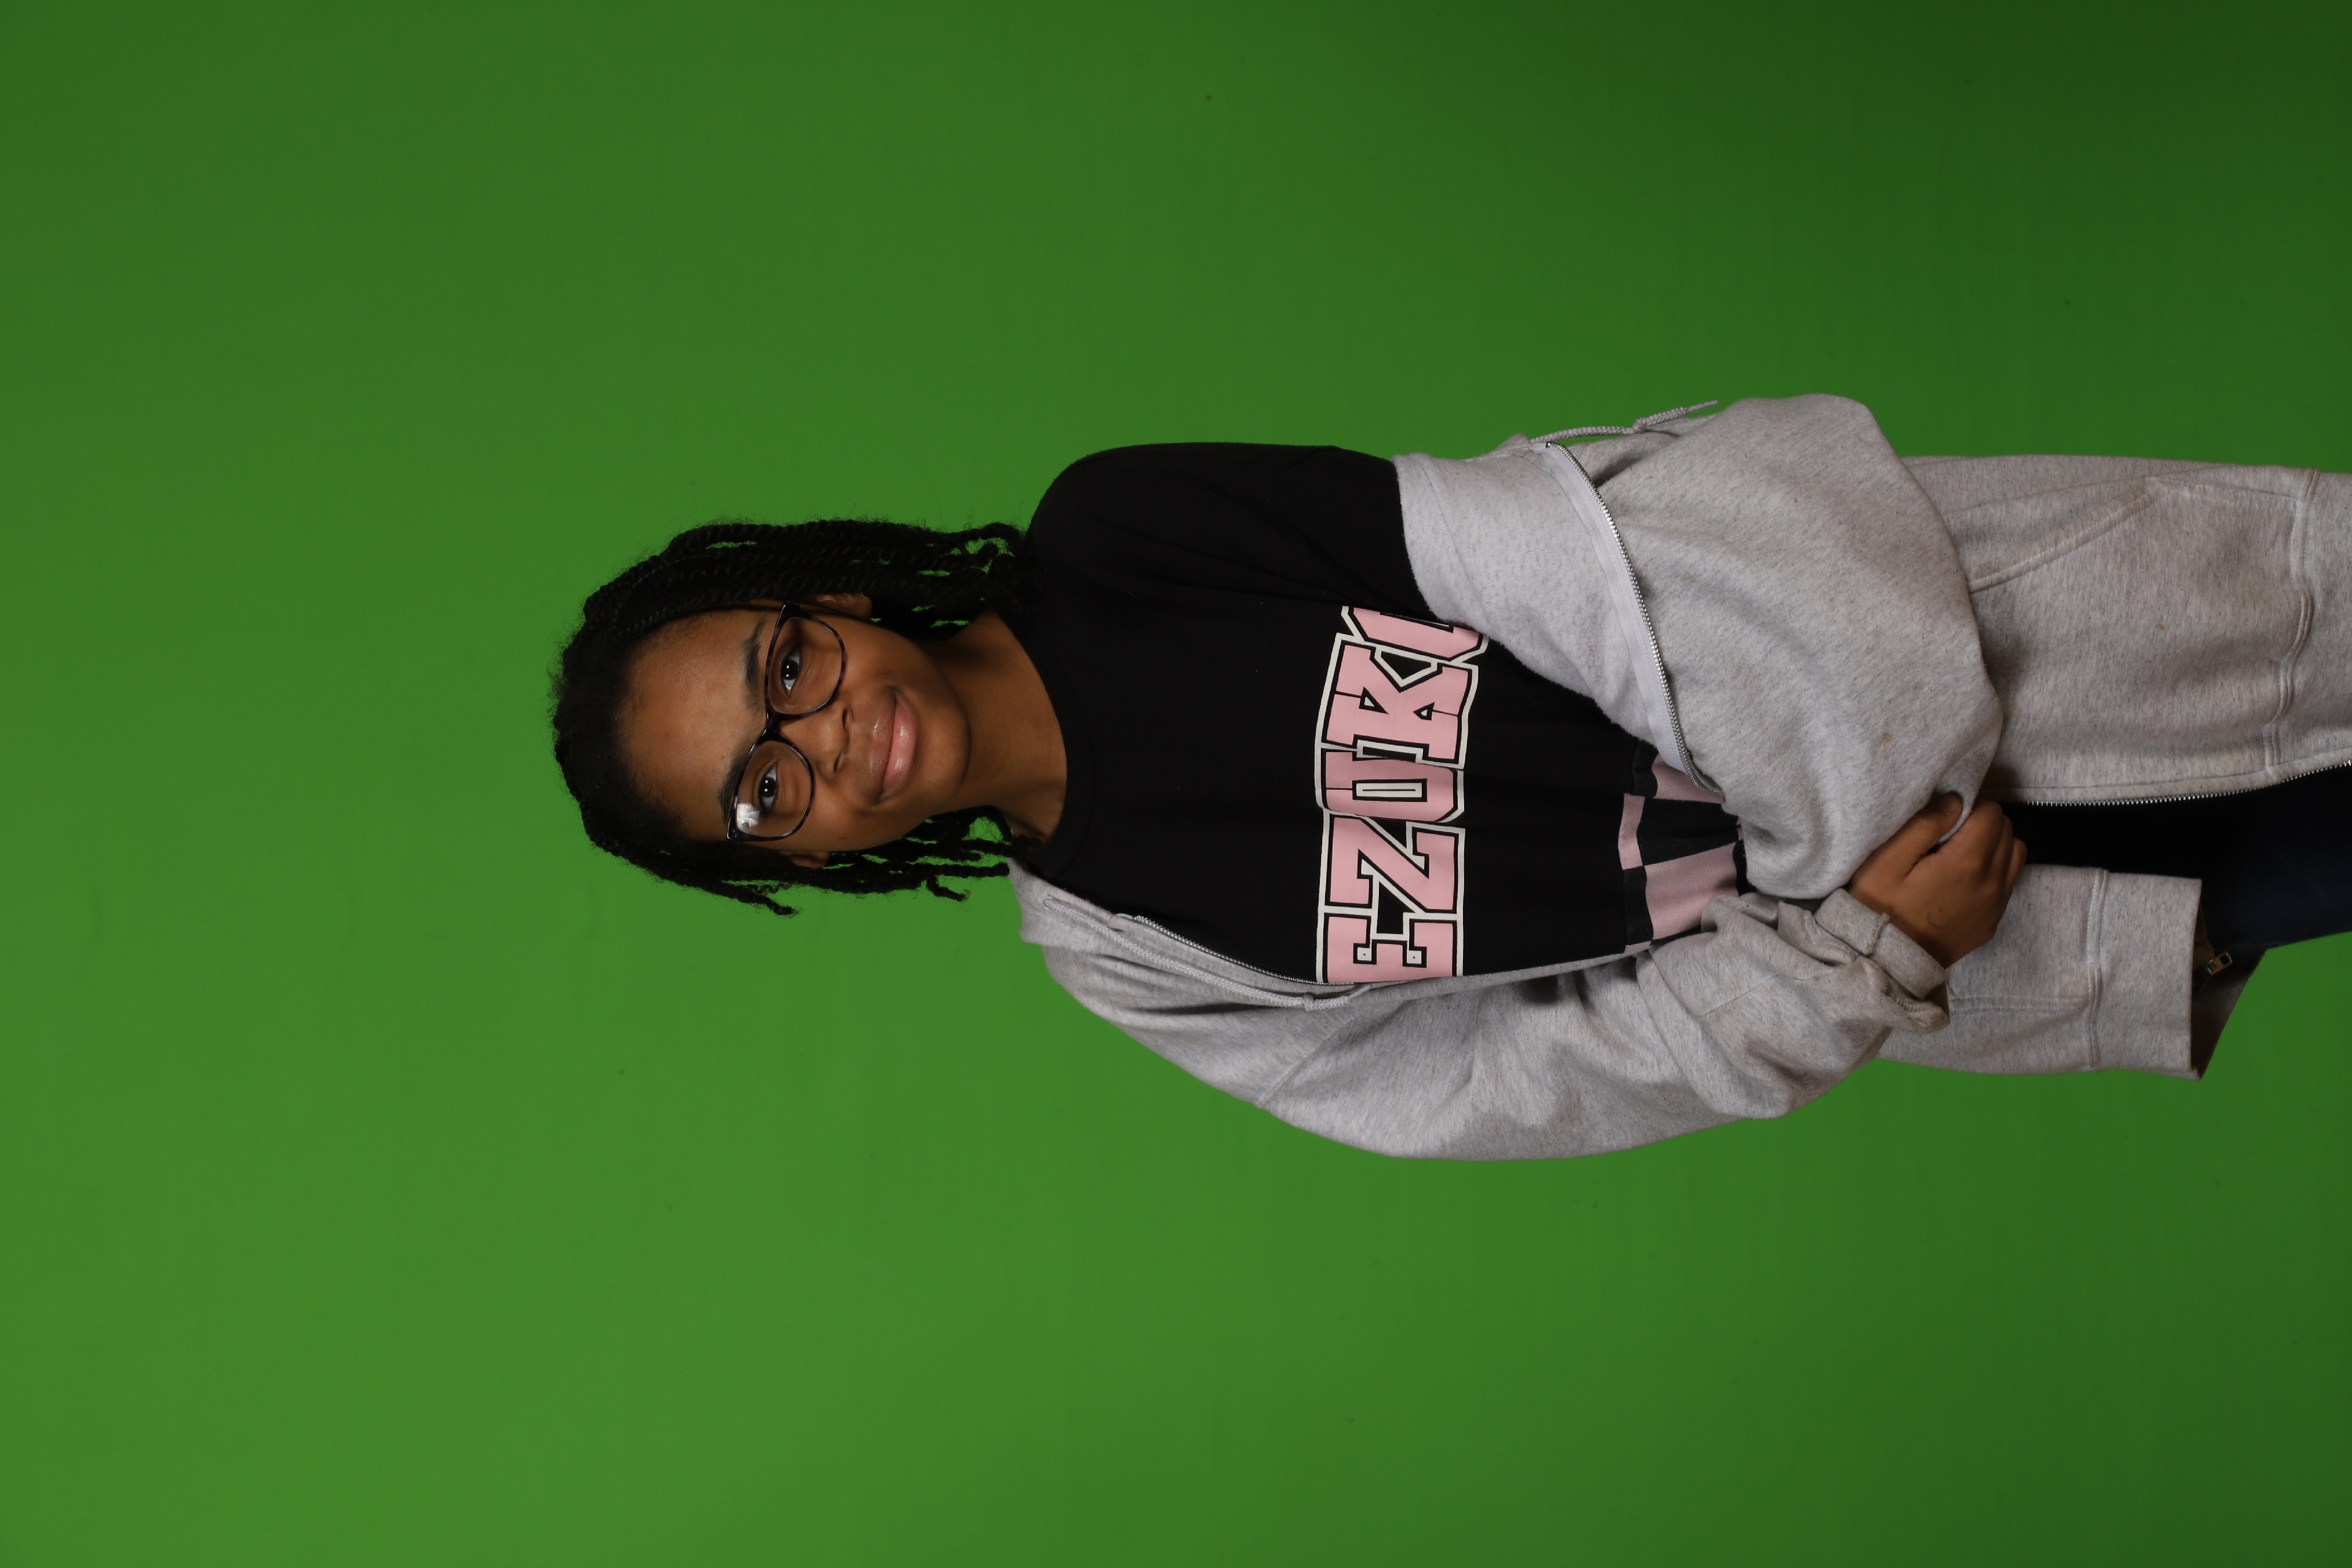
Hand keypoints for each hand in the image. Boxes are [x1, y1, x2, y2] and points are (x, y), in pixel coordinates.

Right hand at [1846, 794, 2026, 966]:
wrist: (1884, 962)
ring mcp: (1995, 906)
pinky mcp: (1991, 923)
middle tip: (1950, 835)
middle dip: (1983, 824)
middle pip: (2007, 831)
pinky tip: (1963, 881)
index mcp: (1966, 863)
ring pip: (2016, 855)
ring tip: (1962, 854)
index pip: (1992, 813)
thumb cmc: (1878, 907)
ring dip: (1995, 846)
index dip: (1969, 808)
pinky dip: (1995, 872)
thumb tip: (1955, 802)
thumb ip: (1924, 825)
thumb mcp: (1887, 860)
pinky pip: (2008, 884)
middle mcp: (1991, 883)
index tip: (1945, 820)